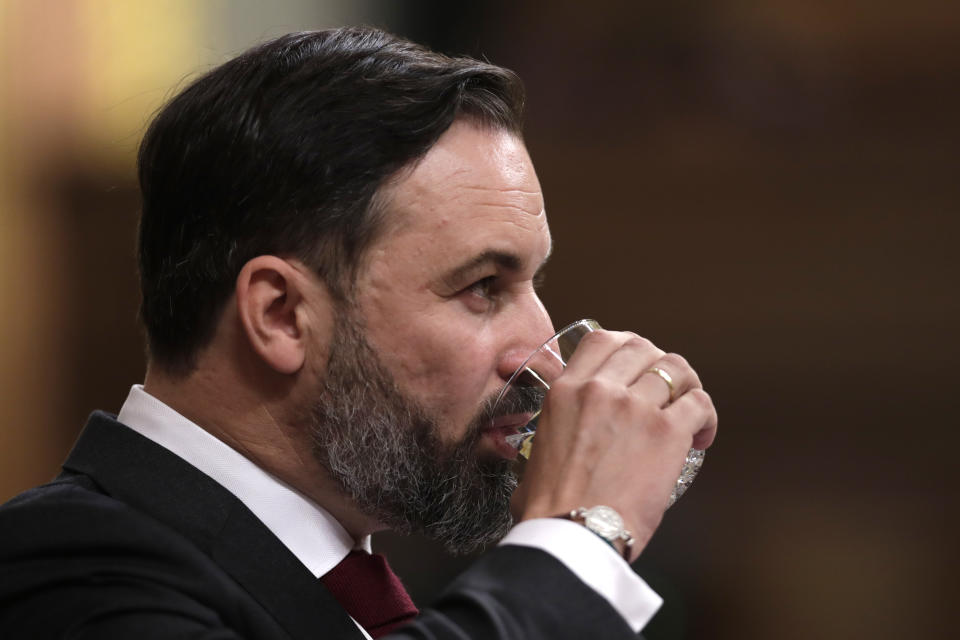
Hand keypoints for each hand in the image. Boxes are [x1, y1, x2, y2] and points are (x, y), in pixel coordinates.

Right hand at [513, 330, 717, 561]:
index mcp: (566, 391)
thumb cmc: (550, 508)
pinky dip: (706, 416)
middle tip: (666, 389)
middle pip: (643, 348)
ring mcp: (636, 407)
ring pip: (677, 368)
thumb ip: (550, 433)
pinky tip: (702, 436)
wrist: (573, 534)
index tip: (636, 365)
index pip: (602, 341)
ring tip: (689, 410)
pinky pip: (699, 403)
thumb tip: (552, 448)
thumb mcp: (536, 452)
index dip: (626, 348)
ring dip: (687, 386)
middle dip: (658, 364)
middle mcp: (601, 389)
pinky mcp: (667, 432)